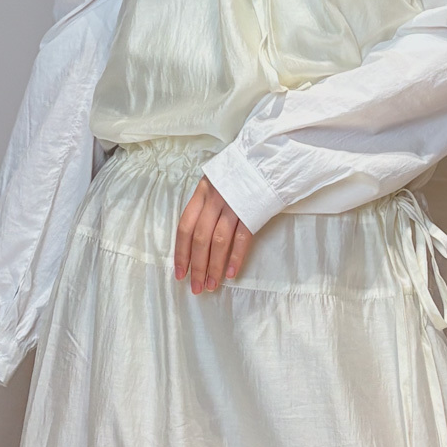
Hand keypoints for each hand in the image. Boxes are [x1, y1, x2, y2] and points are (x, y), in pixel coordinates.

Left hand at [174, 175, 252, 293]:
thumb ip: (205, 205)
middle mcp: (215, 198)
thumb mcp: (216, 182)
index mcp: (203, 192)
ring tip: (211, 285)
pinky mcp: (252, 210)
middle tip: (196, 287)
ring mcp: (234, 204)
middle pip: (200, 238)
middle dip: (197, 266)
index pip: (185, 226)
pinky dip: (235, 257)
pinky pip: (241, 238)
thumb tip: (195, 240)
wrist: (267, 159)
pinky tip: (230, 273)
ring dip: (214, 266)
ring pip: (218, 241)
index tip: (180, 273)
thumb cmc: (240, 175)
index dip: (181, 252)